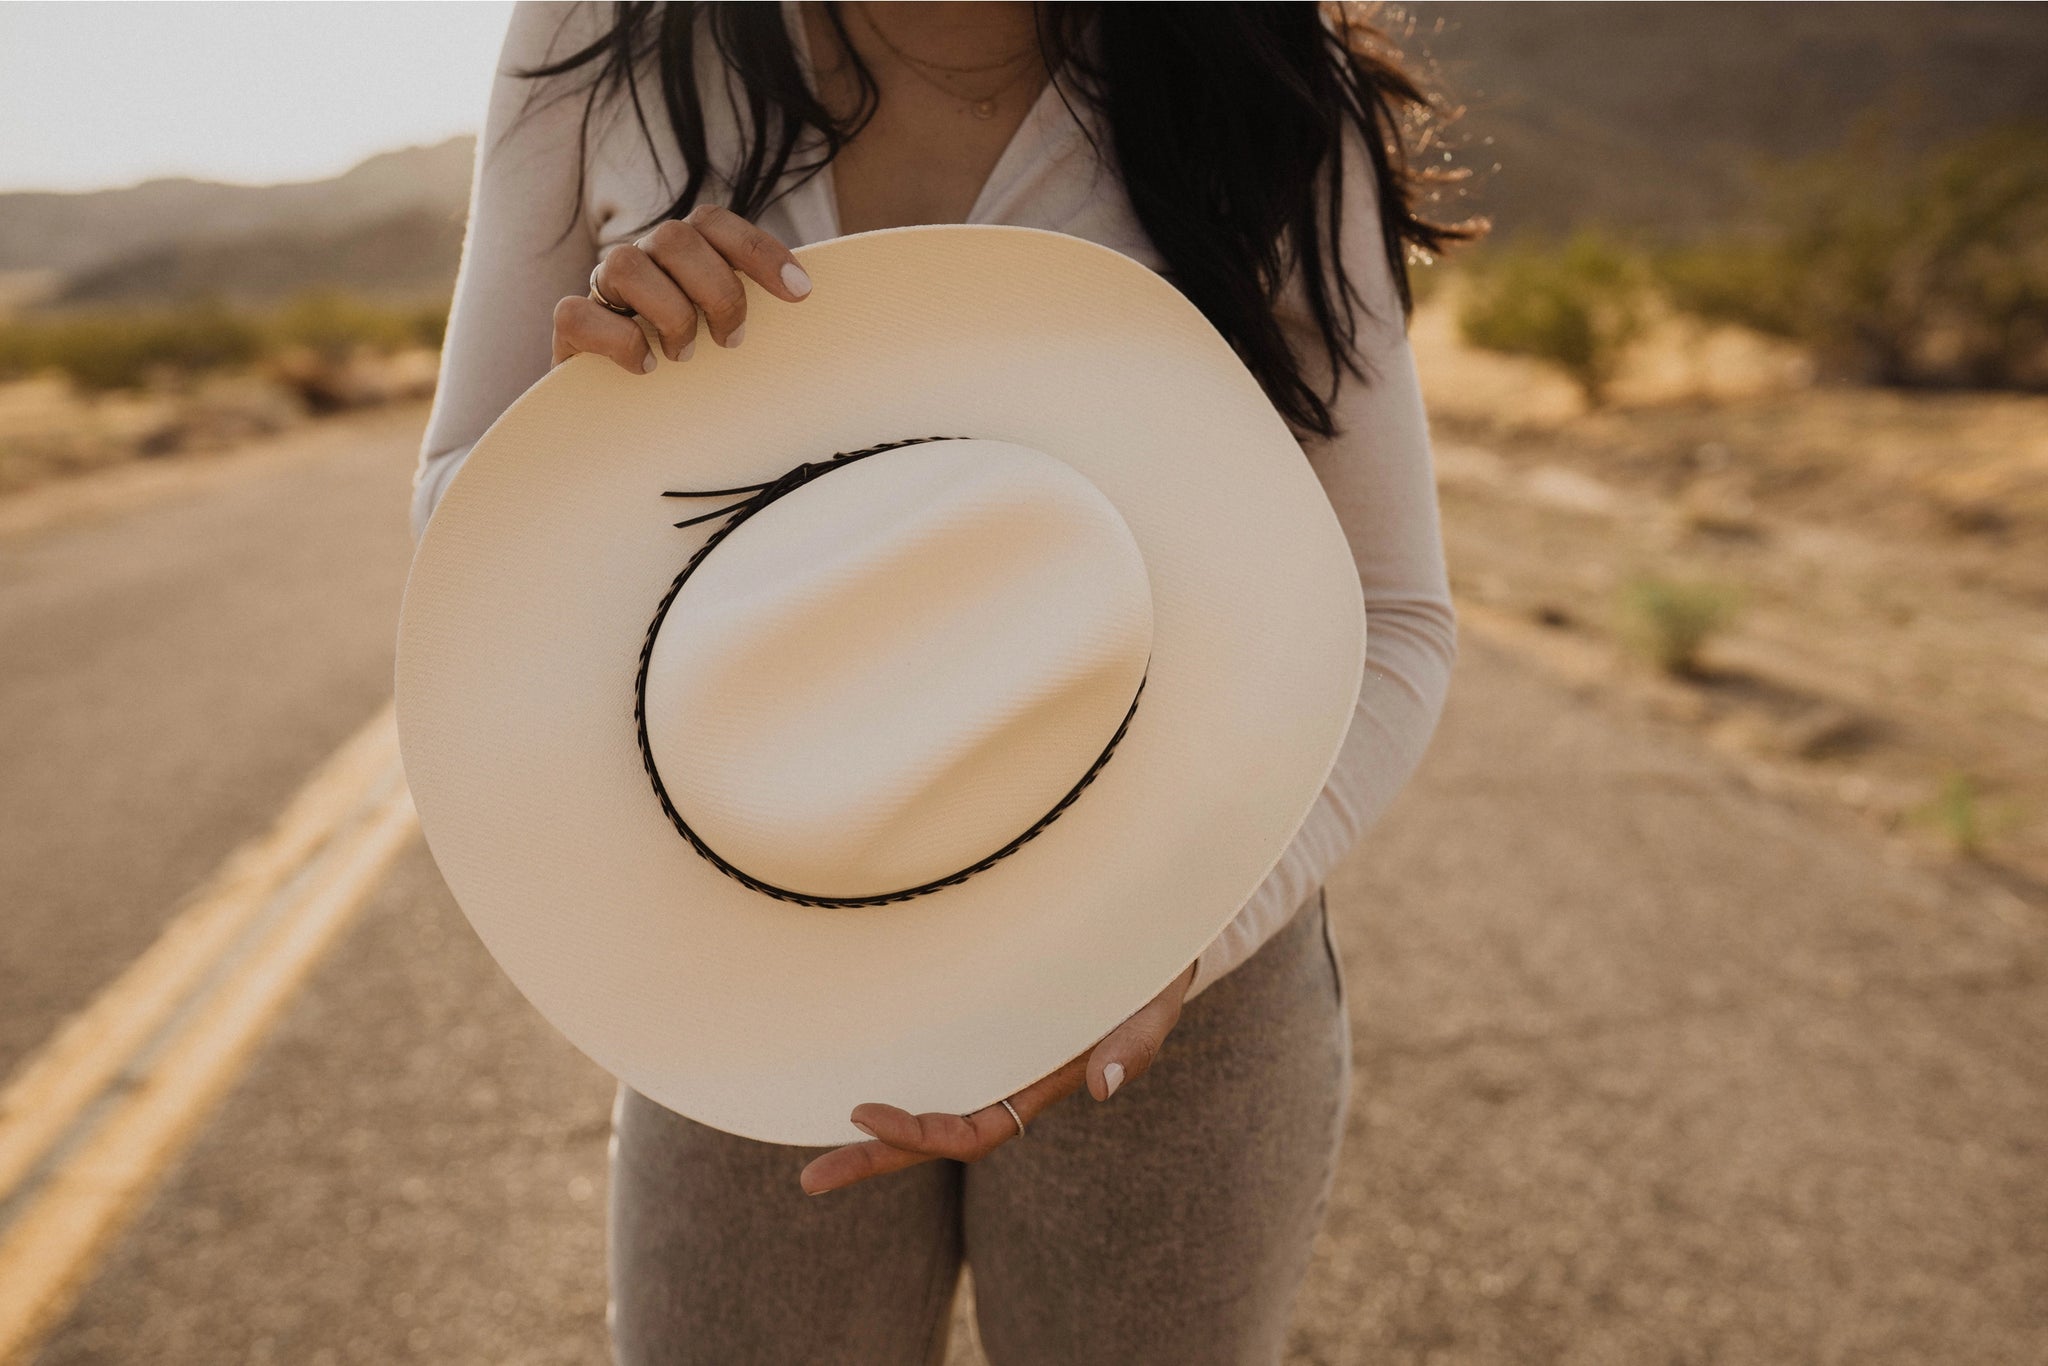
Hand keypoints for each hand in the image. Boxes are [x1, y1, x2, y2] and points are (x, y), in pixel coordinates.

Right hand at [551, 205, 813, 373]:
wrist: (625, 429)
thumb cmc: (692, 377)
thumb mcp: (728, 336)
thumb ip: (753, 310)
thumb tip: (808, 300)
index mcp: (682, 254)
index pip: (716, 224)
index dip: (759, 250)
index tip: (799, 293)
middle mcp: (642, 260)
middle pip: (676, 237)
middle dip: (717, 290)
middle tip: (732, 339)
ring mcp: (602, 291)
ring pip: (625, 264)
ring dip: (669, 313)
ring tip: (685, 355)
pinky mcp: (572, 328)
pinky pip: (578, 313)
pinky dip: (621, 342)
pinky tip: (647, 368)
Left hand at [798, 960, 1199, 1194]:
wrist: (1149, 925)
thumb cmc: (1151, 968)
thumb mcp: (1154, 1004)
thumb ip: (1133, 1044)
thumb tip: (1100, 1088)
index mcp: (1039, 1085)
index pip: (972, 1134)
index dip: (918, 1134)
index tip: (863, 1112)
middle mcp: (1008, 1076)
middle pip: (934, 1134)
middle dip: (876, 1158)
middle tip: (810, 1182)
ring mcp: (992, 1049)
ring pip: (927, 1096)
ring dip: (875, 1126)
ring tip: (810, 1152)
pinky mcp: (981, 1014)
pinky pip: (931, 1051)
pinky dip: (894, 1066)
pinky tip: (849, 1067)